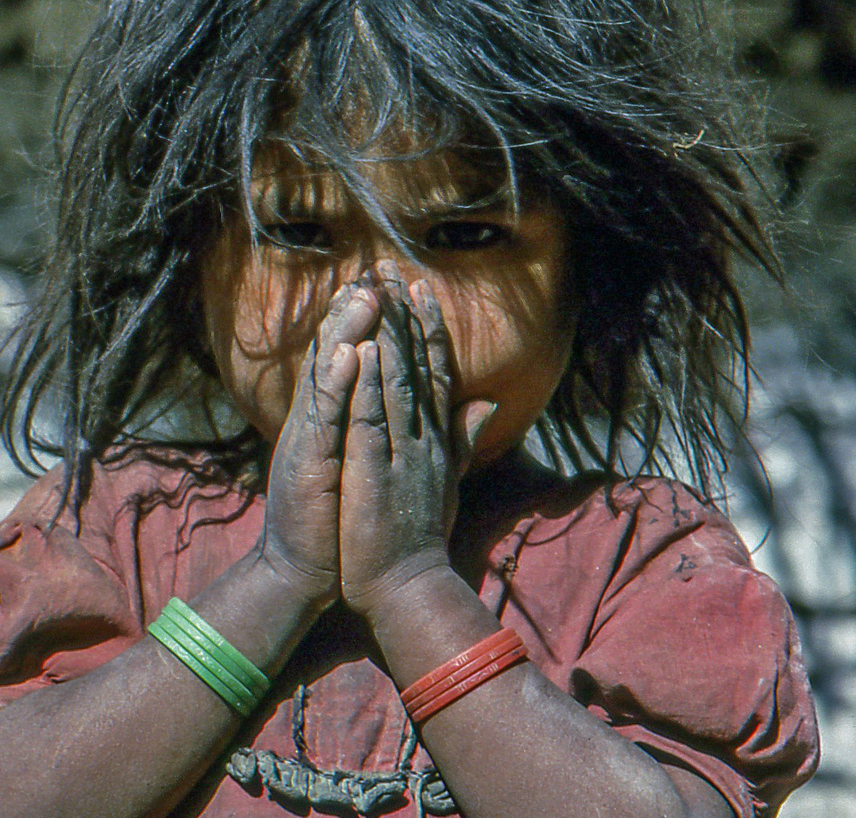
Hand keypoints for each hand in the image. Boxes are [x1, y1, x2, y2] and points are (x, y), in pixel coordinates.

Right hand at [255, 281, 379, 609]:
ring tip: (363, 293)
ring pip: (327, 373)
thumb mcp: (372, 467)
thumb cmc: (339, 522)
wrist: (305, 570)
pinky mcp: (306, 458)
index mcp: (339, 418)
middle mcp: (319, 418)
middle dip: (355, 309)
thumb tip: (447, 405)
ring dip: (344, 331)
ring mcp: (310, 435)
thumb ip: (407, 432)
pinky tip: (346, 352)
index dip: (371, 320)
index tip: (389, 282)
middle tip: (373, 269)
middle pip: (336, 351)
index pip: (354, 357)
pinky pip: (321, 414)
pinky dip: (333, 381)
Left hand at [338, 271, 493, 616]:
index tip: (419, 287)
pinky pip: (372, 420)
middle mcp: (424, 438)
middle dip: (404, 314)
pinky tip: (366, 349)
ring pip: (398, 383)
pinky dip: (370, 384)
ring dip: (391, 334)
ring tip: (380, 291)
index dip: (428, 328)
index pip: (435, 372)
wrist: (407, 590)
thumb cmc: (419, 537)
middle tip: (392, 265)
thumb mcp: (445, 478)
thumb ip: (463, 437)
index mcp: (435, 438)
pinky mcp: (375, 472)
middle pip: (417, 366)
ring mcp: (401, 453)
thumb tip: (488, 404)